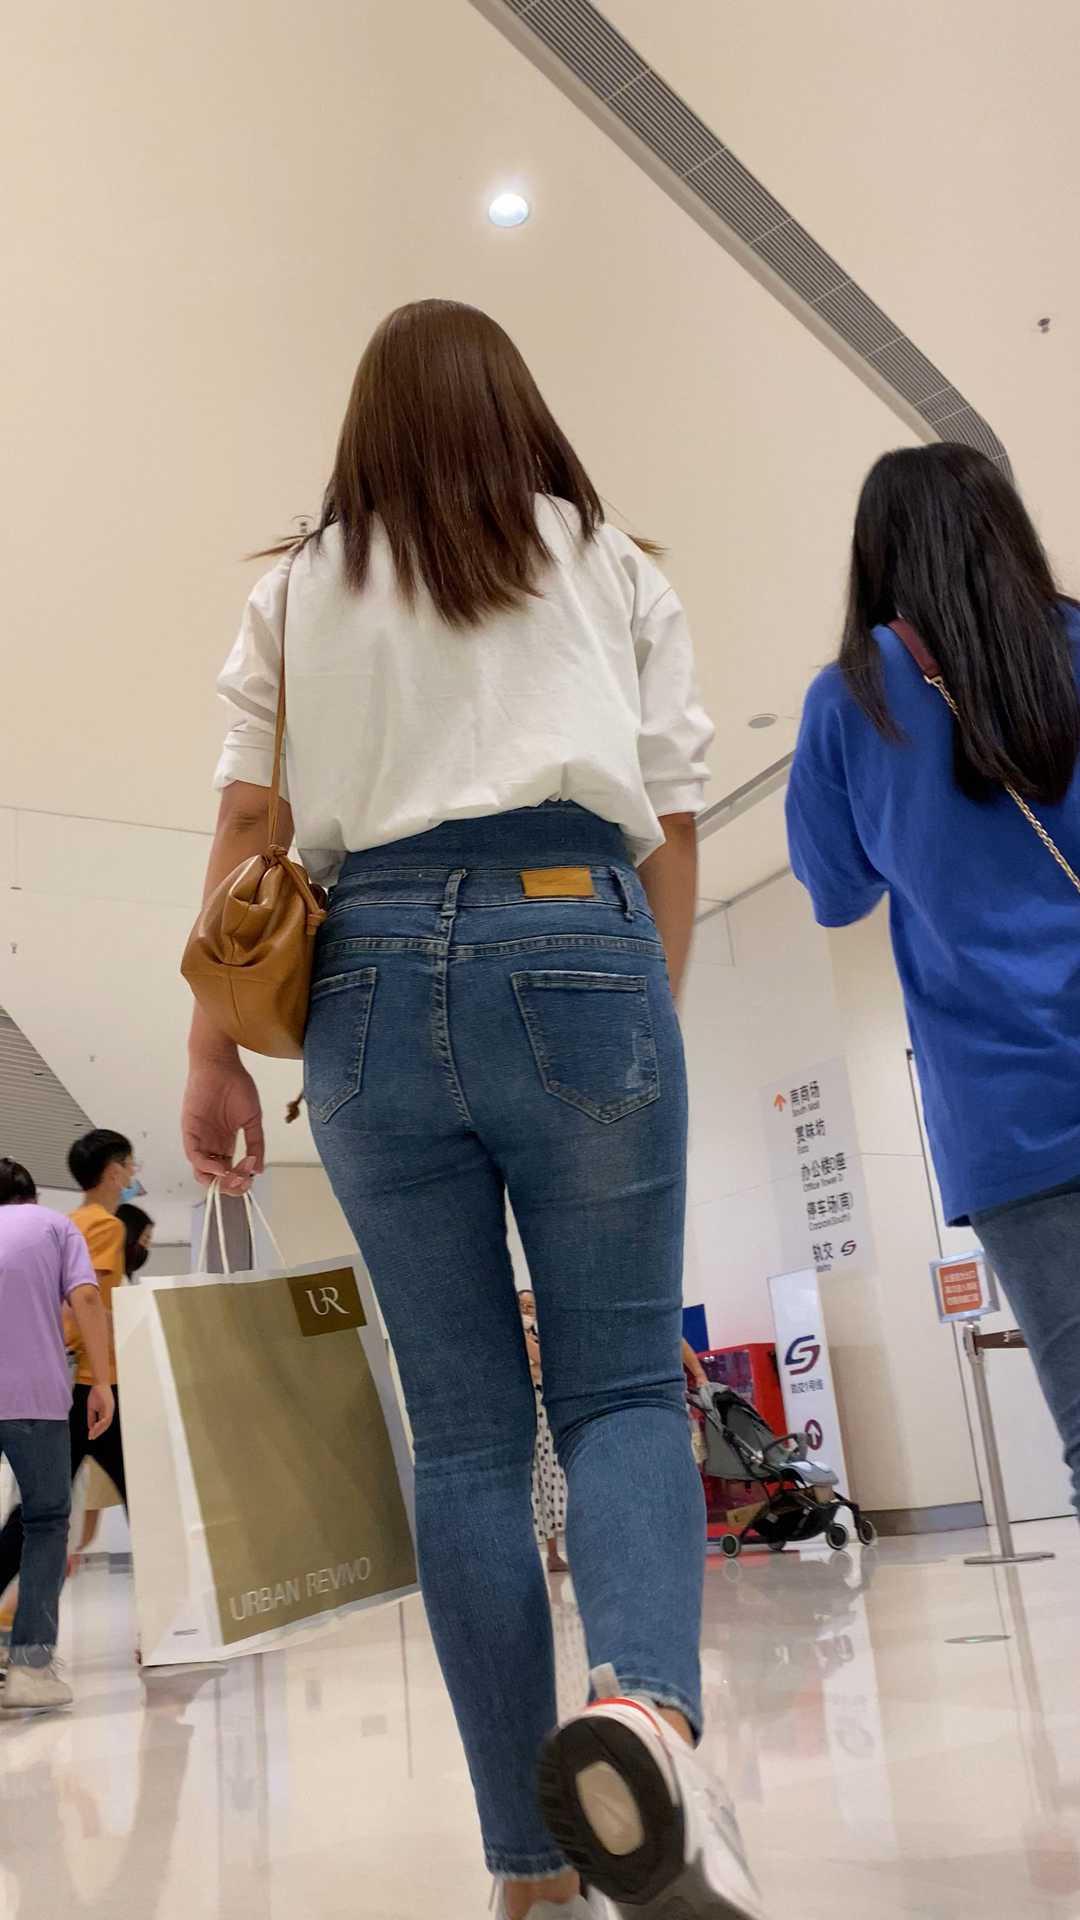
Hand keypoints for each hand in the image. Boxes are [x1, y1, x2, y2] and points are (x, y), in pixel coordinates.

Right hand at [87, 1384, 114, 1439]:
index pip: (103, 1424)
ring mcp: (110, 1409)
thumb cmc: (96, 1393)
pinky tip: (96, 1426)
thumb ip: (91, 1417)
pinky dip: (102, 1423)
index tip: (91, 1436)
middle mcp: (110, 1411)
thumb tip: (90, 1427)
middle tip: (91, 1438)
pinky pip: (107, 1417)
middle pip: (106, 1425)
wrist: (99, 1383)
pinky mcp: (109, 1406)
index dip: (97, 1430)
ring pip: (107, 1423)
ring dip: (99, 1429)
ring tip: (92, 1434)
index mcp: (106, 1412)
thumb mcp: (92, 1407)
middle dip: (98, 1432)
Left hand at [182, 1053, 265, 1193]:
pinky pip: (193, 1153)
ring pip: (200, 1168)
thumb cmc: (237, 1086)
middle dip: (226, 1185)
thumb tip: (259, 1169)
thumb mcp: (252, 1119)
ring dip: (214, 1179)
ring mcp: (199, 1137)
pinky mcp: (189, 1130)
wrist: (221, 1065)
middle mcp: (211, 1143)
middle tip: (239, 1185)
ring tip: (230, 1178)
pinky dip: (205, 1164)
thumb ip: (256, 1144)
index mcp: (225, 1141)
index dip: (237, 1180)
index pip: (228, 1169)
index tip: (249, 1183)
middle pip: (213, 1174)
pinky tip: (220, 1166)